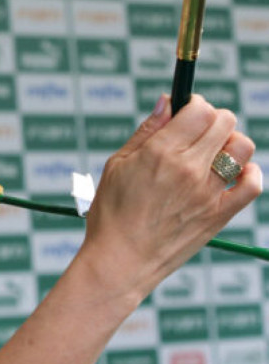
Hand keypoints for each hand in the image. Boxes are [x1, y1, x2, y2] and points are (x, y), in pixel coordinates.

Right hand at [79, 94, 262, 299]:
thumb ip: (147, 131)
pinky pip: (252, 184)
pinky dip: (249, 172)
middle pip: (224, 122)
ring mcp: (208, 193)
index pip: (198, 110)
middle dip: (212, 119)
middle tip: (197, 130)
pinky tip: (233, 172)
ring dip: (230, 141)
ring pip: (242, 147)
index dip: (194, 104)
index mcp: (160, 153)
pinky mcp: (220, 214)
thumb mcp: (117, 165)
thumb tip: (167, 102)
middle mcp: (188, 169)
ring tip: (213, 151)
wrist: (119, 262)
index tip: (186, 111)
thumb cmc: (111, 214)